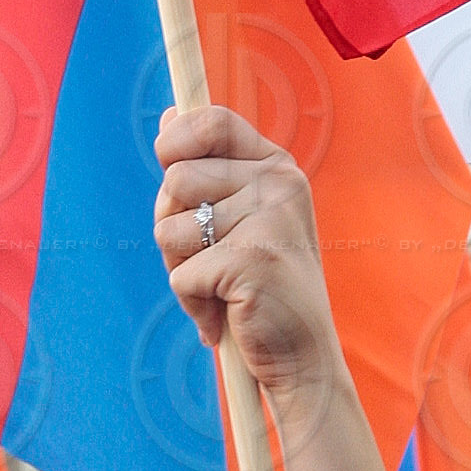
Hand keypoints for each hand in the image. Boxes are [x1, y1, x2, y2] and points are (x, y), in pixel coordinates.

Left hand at [154, 107, 340, 409]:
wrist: (303, 356)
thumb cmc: (261, 287)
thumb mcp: (238, 217)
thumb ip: (205, 169)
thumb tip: (167, 114)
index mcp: (276, 166)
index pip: (210, 121)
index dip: (174, 142)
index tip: (170, 168)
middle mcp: (278, 183)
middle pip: (175, 179)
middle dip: (171, 225)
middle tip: (205, 259)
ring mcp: (269, 219)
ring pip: (169, 228)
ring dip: (180, 268)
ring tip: (219, 290)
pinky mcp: (252, 260)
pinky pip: (180, 275)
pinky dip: (192, 305)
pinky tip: (223, 317)